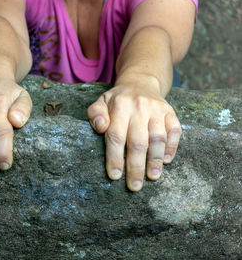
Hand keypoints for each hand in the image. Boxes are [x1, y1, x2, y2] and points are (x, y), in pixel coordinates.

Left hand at [87, 77, 181, 191]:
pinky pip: (174, 131)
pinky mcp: (170, 112)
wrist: (141, 84)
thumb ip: (95, 114)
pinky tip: (165, 161)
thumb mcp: (101, 102)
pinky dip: (172, 147)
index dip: (115, 157)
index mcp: (120, 106)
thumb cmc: (117, 100)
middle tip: (134, 186)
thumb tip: (100, 127)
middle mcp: (139, 107)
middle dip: (136, 166)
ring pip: (158, 138)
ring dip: (155, 160)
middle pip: (138, 141)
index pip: (116, 135)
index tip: (115, 176)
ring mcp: (157, 109)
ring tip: (152, 177)